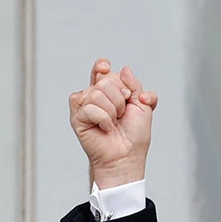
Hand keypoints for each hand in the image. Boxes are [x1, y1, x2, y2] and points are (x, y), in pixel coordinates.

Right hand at [68, 58, 155, 188]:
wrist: (126, 155)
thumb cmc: (134, 135)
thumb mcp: (143, 105)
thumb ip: (135, 85)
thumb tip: (124, 69)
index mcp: (108, 92)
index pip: (101, 70)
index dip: (101, 66)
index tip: (105, 67)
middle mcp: (94, 98)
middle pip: (104, 80)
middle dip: (119, 97)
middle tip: (122, 114)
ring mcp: (84, 108)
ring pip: (97, 92)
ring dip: (112, 110)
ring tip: (113, 123)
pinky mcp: (77, 119)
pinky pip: (90, 107)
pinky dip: (103, 118)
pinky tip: (104, 128)